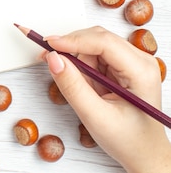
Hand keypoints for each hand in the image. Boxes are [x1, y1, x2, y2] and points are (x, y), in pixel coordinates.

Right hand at [45, 26, 170, 172]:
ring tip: (81, 89)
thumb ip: (72, 86)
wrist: (143, 153)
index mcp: (141, 72)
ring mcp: (132, 62)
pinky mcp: (122, 66)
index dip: (73, 40)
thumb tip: (53, 59)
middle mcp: (140, 61)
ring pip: (93, 45)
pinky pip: (95, 56)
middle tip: (49, 59)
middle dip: (71, 48)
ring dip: (77, 61)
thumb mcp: (95, 116)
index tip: (48, 44)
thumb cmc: (128, 140)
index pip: (104, 42)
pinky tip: (86, 86)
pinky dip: (82, 67)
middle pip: (98, 38)